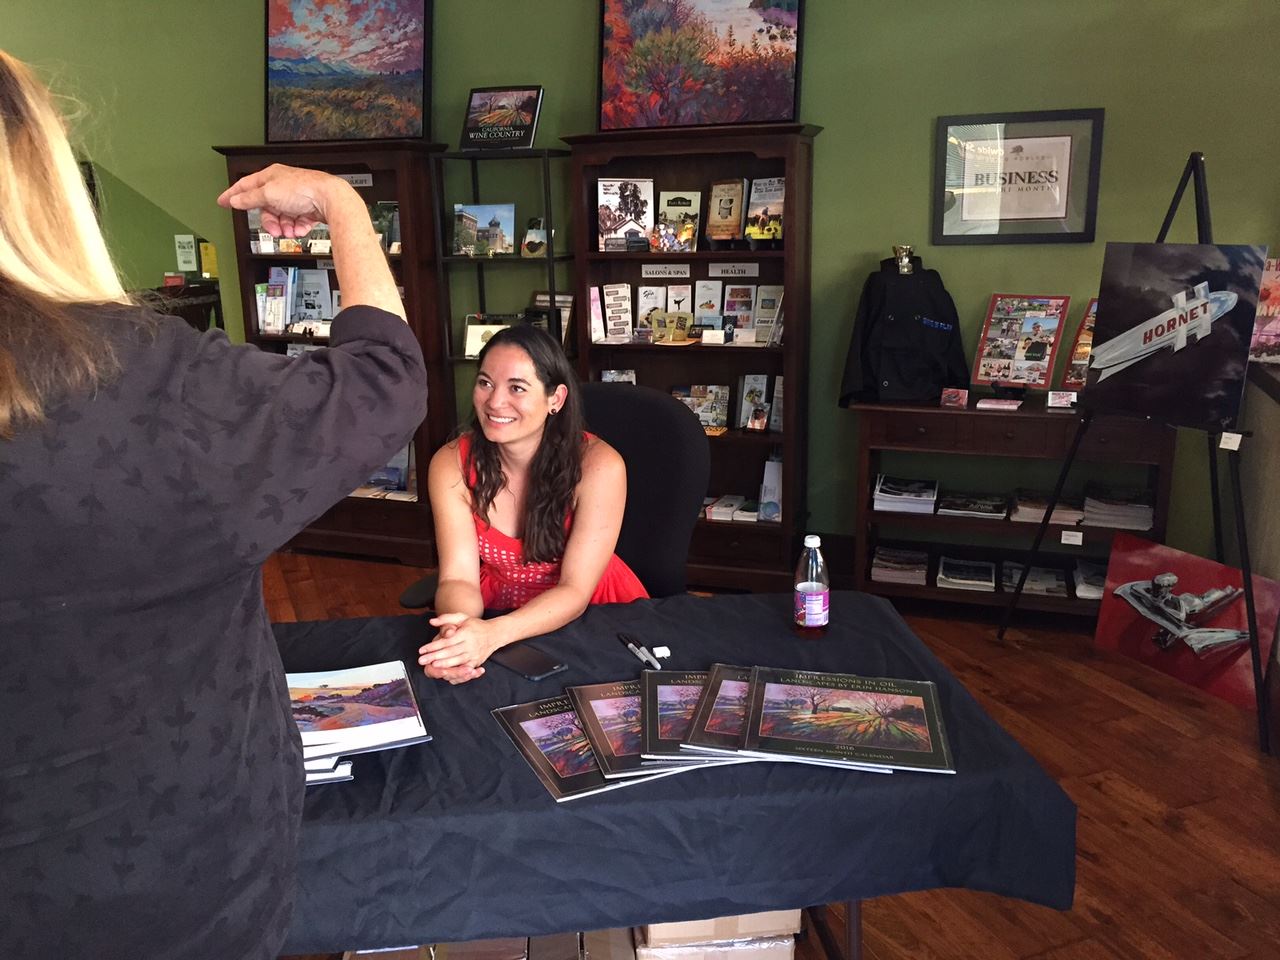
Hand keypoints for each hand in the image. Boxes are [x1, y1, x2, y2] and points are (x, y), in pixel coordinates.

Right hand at [217, 163, 352, 237]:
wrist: (330, 199)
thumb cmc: (304, 189)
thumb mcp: (269, 194)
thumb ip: (250, 198)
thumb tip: (235, 200)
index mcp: (271, 176)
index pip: (245, 185)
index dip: (233, 194)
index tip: (222, 201)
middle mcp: (283, 186)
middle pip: (266, 208)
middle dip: (270, 222)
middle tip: (274, 230)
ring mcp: (297, 198)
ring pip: (282, 218)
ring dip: (284, 227)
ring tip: (290, 231)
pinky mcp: (309, 209)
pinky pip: (296, 222)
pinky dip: (297, 228)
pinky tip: (300, 229)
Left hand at [418, 614, 498, 684]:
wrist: (494, 634)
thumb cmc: (475, 625)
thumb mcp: (462, 617)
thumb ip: (446, 618)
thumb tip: (432, 621)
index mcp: (465, 633)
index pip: (447, 641)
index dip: (433, 646)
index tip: (422, 650)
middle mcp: (470, 644)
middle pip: (450, 652)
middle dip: (434, 657)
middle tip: (422, 660)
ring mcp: (474, 654)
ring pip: (457, 661)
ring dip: (444, 665)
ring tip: (432, 666)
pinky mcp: (476, 662)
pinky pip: (465, 669)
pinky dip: (456, 672)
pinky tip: (446, 674)